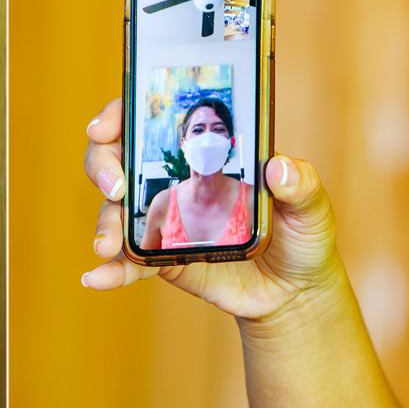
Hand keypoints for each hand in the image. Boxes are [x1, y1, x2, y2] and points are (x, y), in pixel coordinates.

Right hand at [84, 98, 343, 320]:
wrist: (293, 292)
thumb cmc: (301, 236)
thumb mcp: (311, 206)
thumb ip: (301, 184)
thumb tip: (279, 166)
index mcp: (203, 154)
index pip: (152, 121)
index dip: (121, 115)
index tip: (106, 126)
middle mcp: (173, 180)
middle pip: (118, 158)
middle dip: (102, 164)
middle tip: (113, 185)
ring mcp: (162, 219)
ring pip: (114, 210)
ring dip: (104, 223)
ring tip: (107, 245)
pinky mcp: (160, 256)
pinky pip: (128, 262)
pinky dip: (110, 271)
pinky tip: (97, 278)